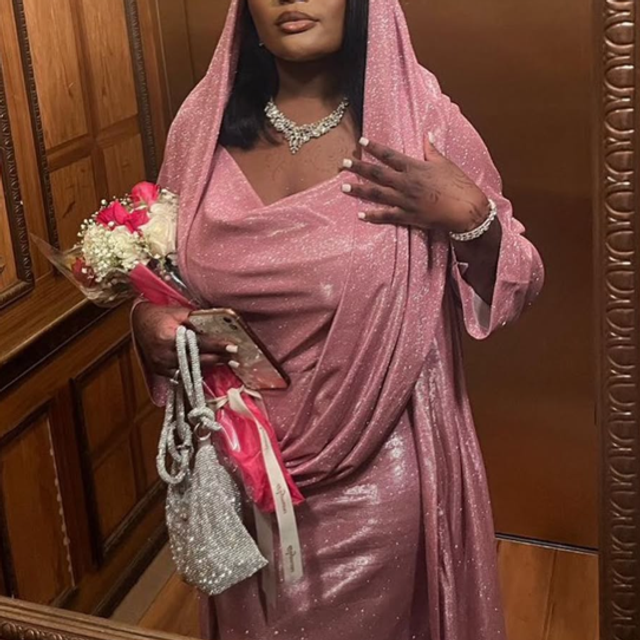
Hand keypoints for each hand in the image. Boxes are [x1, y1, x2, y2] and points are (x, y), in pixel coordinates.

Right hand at [132, 303, 238, 376]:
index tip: (232, 346)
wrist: (139, 322)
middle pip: (197, 360)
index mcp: (167, 338)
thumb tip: (218, 328)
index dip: (216, 345)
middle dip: (218, 358)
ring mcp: (161, 366)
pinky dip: (197, 368)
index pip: (198, 343)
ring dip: (210, 364)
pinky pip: (184, 373)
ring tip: (227, 360)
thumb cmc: (160, 315)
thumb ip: (197, 321)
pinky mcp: (161, 372)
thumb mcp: (179, 313)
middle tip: (235, 356)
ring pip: (191, 369)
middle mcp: (163, 355)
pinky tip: (210, 364)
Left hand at [341, 136, 489, 233]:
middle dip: (359, 167)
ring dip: (359, 189)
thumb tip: (427, 134)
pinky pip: (386, 216)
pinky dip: (372, 215)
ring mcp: (405, 200)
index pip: (390, 155)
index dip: (374, 148)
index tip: (361, 142)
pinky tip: (360, 214)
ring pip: (377, 193)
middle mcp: (406, 183)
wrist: (466, 210)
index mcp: (415, 167)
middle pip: (377, 173)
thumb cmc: (459, 185)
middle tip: (343, 163)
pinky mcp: (408, 216)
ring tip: (343, 186)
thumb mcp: (445, 163)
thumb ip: (432, 150)